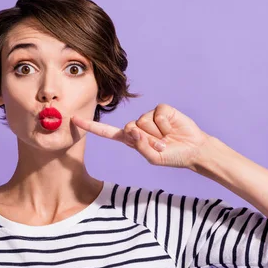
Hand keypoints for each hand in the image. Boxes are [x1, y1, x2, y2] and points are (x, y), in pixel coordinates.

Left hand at [71, 103, 213, 169]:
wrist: (193, 150)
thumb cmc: (171, 156)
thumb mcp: (153, 158)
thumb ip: (140, 146)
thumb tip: (133, 128)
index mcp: (130, 138)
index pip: (107, 132)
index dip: (91, 127)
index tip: (75, 120)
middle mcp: (137, 125)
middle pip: (129, 127)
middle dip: (146, 139)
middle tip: (160, 146)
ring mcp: (148, 116)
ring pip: (142, 121)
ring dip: (157, 133)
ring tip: (167, 138)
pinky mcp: (161, 109)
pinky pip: (157, 114)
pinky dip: (165, 124)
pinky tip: (172, 128)